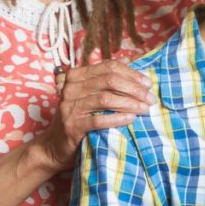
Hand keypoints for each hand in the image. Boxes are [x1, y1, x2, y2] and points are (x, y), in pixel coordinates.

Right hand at [31, 59, 153, 171]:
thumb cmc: (77, 117)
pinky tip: (131, 119)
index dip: (131, 73)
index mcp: (76, 75)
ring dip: (130, 103)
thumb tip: (127, 59)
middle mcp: (71, 87)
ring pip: (106, 98)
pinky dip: (117, 118)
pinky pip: (98, 120)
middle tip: (150, 98)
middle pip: (109, 80)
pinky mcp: (72, 126)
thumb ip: (104, 77)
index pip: (108, 67)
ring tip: (145, 109)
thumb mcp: (88, 93)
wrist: (54, 146)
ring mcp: (69, 106)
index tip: (147, 83)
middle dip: (134, 88)